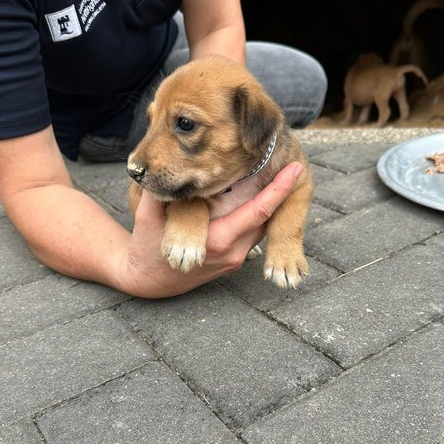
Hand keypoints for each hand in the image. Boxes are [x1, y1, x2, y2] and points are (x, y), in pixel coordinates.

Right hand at [119, 162, 303, 297]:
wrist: (150, 281)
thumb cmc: (147, 247)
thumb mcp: (149, 217)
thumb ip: (159, 191)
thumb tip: (163, 163)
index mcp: (218, 240)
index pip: (258, 211)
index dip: (278, 189)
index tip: (296, 168)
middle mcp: (233, 252)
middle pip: (266, 217)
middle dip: (279, 190)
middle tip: (288, 161)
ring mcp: (235, 258)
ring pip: (261, 226)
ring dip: (270, 203)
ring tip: (277, 175)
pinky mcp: (234, 261)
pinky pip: (253, 234)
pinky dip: (258, 215)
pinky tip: (258, 196)